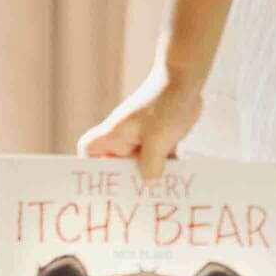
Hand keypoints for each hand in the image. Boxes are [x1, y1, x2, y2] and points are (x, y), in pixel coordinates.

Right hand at [77, 69, 204, 180]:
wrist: (185, 78)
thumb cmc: (165, 105)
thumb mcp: (158, 140)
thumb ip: (151, 166)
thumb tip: (149, 183)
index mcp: (115, 134)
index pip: (89, 150)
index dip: (91, 167)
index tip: (104, 182)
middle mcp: (125, 136)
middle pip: (118, 164)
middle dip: (128, 181)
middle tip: (140, 197)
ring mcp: (143, 136)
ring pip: (141, 163)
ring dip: (151, 176)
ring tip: (162, 192)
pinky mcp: (160, 135)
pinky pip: (160, 157)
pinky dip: (167, 167)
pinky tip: (179, 177)